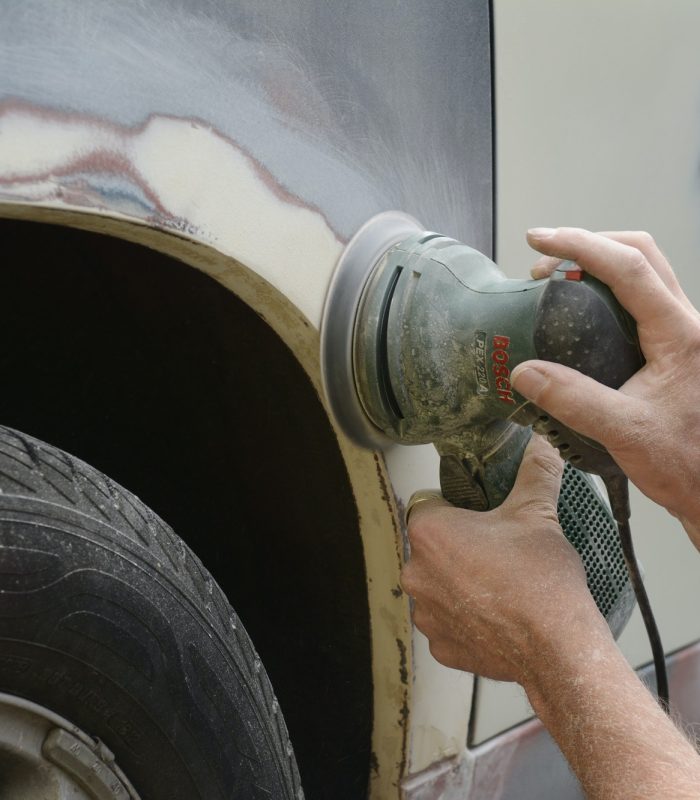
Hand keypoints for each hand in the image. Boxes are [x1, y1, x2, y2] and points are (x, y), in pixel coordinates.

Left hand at [400, 435, 609, 685]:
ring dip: (457, 582)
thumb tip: (542, 443)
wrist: (558, 646)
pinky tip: (495, 614)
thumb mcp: (537, 512)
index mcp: (429, 532)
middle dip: (457, 545)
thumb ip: (535, 470)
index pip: (428, 504)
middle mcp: (415, 572)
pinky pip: (446, 622)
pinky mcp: (440, 646)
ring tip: (498, 583)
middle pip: (431, 546)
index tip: (479, 515)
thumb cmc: (541, 580)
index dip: (455, 506)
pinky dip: (465, 618)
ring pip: (437, 584)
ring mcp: (425, 613)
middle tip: (496, 549)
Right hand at [513, 228, 699, 546]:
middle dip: (589, 243)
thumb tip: (524, 371)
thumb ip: (573, 400)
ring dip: (598, 262)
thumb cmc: (685, 462)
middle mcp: (686, 324)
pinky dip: (605, 288)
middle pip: (641, 252)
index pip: (630, 268)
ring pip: (644, 271)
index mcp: (681, 335)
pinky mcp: (671, 347)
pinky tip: (577, 309)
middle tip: (543, 255)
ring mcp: (681, 333)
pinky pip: (639, 298)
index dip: (581, 246)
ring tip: (554, 277)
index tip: (541, 241)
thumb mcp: (625, 432)